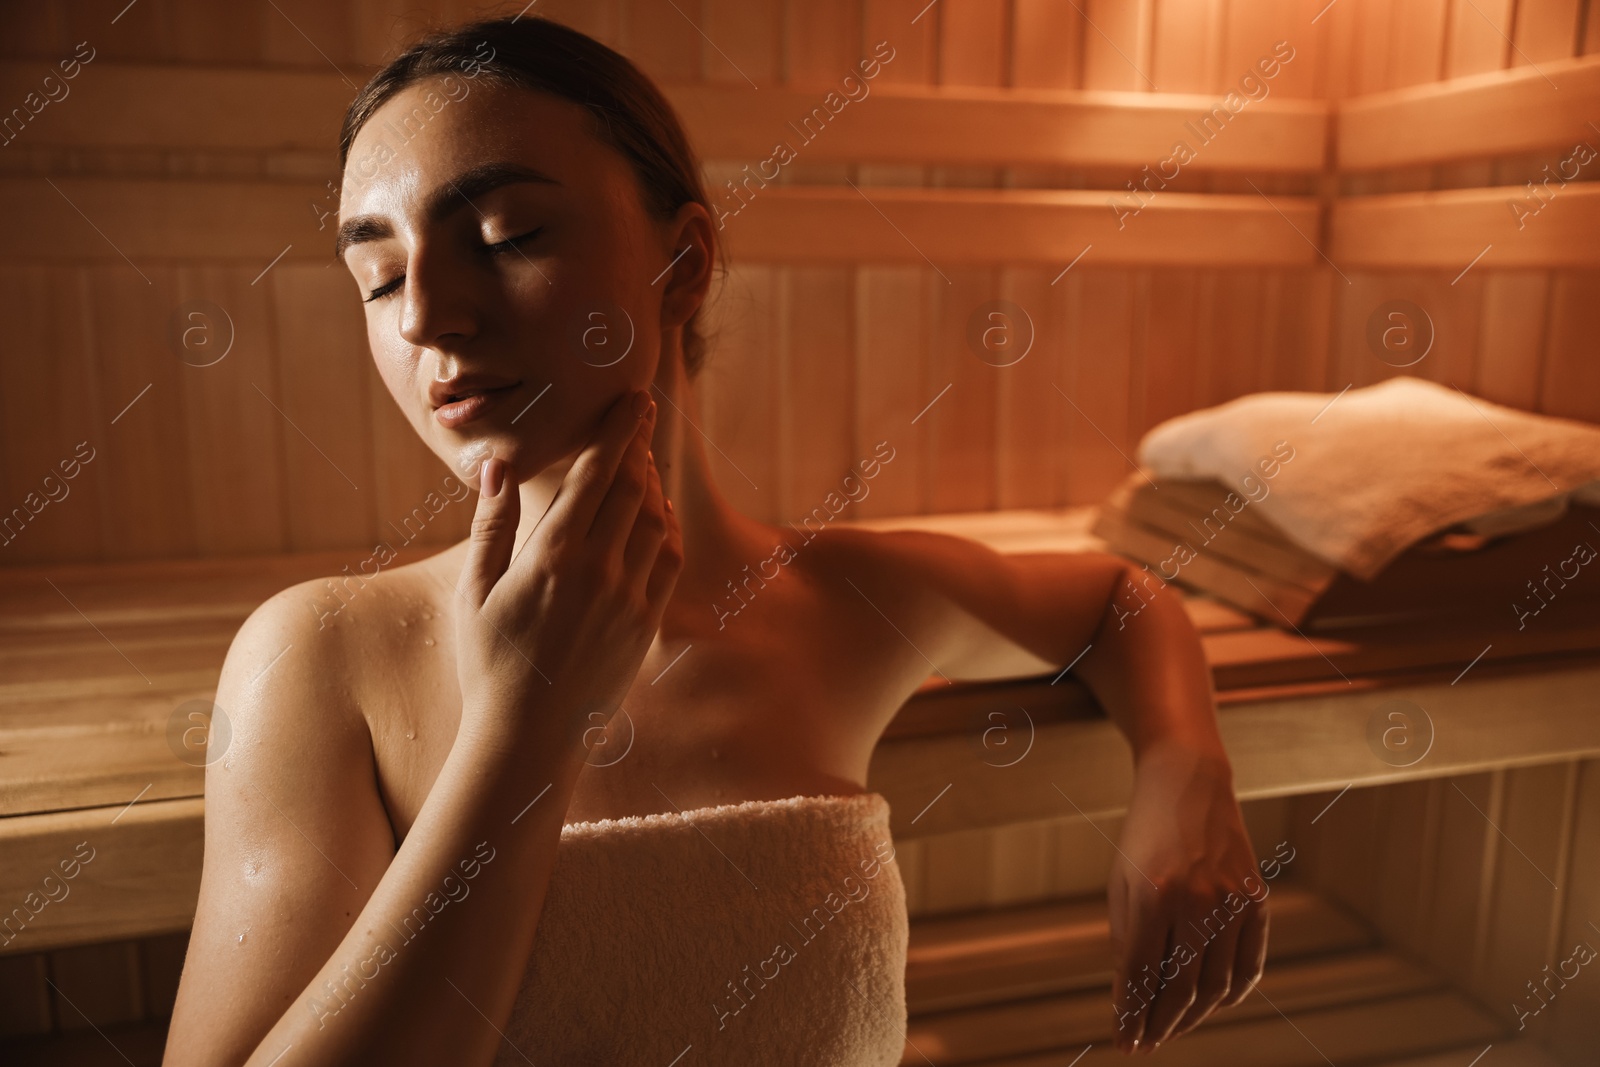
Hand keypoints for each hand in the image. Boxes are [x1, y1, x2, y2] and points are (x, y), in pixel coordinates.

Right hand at [453, 388, 681, 754]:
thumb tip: (496, 464)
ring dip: (653, 484)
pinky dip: (667, 528)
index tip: (633, 399)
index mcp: (552, 556)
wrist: (527, 738)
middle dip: (640, 444)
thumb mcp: (474, 591)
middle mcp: (599, 571)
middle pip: (634, 487)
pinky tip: (655, 516)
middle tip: (642, 411)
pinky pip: (668, 561)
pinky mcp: (645, 624)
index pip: (596, 474)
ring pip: (657, 520)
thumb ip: (492, 524)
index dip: (619, 431)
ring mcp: (629, 598)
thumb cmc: (488, 663)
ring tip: (641, 462)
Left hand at [1107, 740, 1268, 1053]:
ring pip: (1216, 986)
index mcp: (1153, 894)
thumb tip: (1131, 1001)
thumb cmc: (1144, 837)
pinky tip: (1207, 1005)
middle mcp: (1197, 900)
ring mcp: (1232, 901)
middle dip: (1160, 1025)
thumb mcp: (1122, 883)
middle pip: (1180, 988)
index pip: (1139, 975)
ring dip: (1192, 1017)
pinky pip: (1247, 967)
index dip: (1129, 1015)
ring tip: (1170, 1029)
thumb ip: (1127, 941)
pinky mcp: (1257, 901)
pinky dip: (1228, 995)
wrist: (1187, 784)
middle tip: (1145, 1043)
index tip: (1123, 1042)